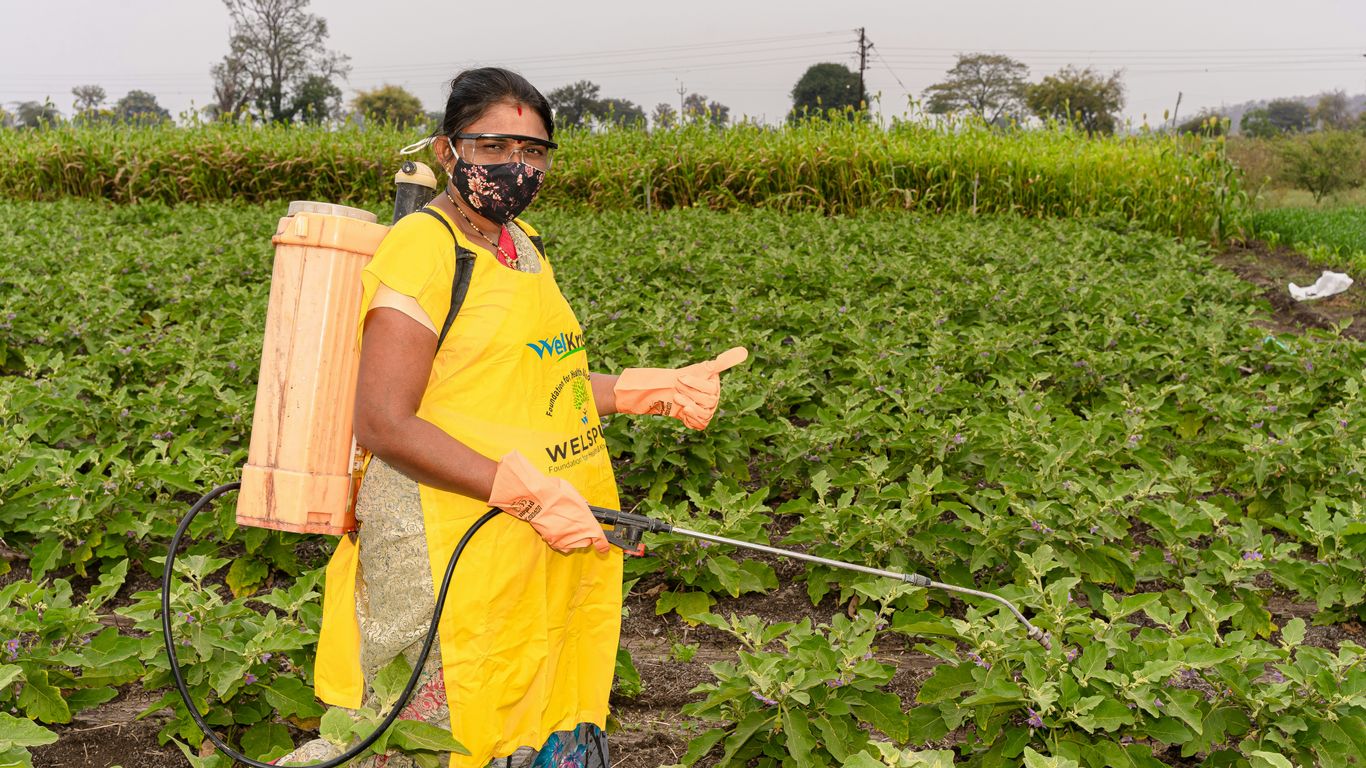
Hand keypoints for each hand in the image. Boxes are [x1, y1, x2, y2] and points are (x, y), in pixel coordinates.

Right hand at [487, 450, 608, 553]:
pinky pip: (560, 544)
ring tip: (565, 525)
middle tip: (577, 524)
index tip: (604, 548)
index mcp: (586, 521)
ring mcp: (564, 539)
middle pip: (586, 542)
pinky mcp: (552, 541)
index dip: (603, 545)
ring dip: (572, 538)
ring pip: (573, 545)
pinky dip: (560, 539)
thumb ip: (580, 501)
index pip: (599, 539)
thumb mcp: (572, 492)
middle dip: (584, 536)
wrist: (535, 498)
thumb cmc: (554, 493)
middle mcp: (577, 533)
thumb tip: (583, 504)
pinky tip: (556, 528)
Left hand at [613, 347, 748, 429]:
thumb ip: (723, 361)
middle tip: (677, 385)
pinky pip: (699, 422)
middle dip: (689, 392)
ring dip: (688, 404)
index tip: (681, 377)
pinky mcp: (701, 422)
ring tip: (677, 397)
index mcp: (715, 388)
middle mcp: (714, 402)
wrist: (672, 392)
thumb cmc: (689, 378)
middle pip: (706, 400)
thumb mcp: (704, 368)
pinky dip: (691, 417)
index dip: (695, 383)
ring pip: (703, 412)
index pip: (710, 388)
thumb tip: (744, 351)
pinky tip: (684, 410)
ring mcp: (708, 413)